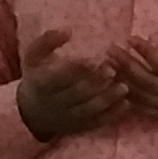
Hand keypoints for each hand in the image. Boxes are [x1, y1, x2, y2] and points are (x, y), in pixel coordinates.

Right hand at [13, 29, 128, 142]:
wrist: (31, 111)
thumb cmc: (38, 76)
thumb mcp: (34, 57)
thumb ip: (47, 41)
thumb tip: (67, 30)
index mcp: (41, 84)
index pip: (57, 78)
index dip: (75, 69)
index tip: (93, 60)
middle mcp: (53, 103)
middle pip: (75, 95)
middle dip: (94, 83)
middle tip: (113, 71)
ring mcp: (67, 118)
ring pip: (87, 110)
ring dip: (107, 99)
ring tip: (124, 87)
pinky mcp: (78, 128)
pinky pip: (96, 124)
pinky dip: (112, 115)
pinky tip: (126, 104)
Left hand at [113, 15, 157, 131]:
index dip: (145, 51)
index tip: (131, 38)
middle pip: (145, 80)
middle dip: (126, 64)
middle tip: (110, 50)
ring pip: (141, 96)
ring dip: (122, 81)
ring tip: (107, 66)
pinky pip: (143, 110)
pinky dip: (128, 100)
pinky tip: (116, 89)